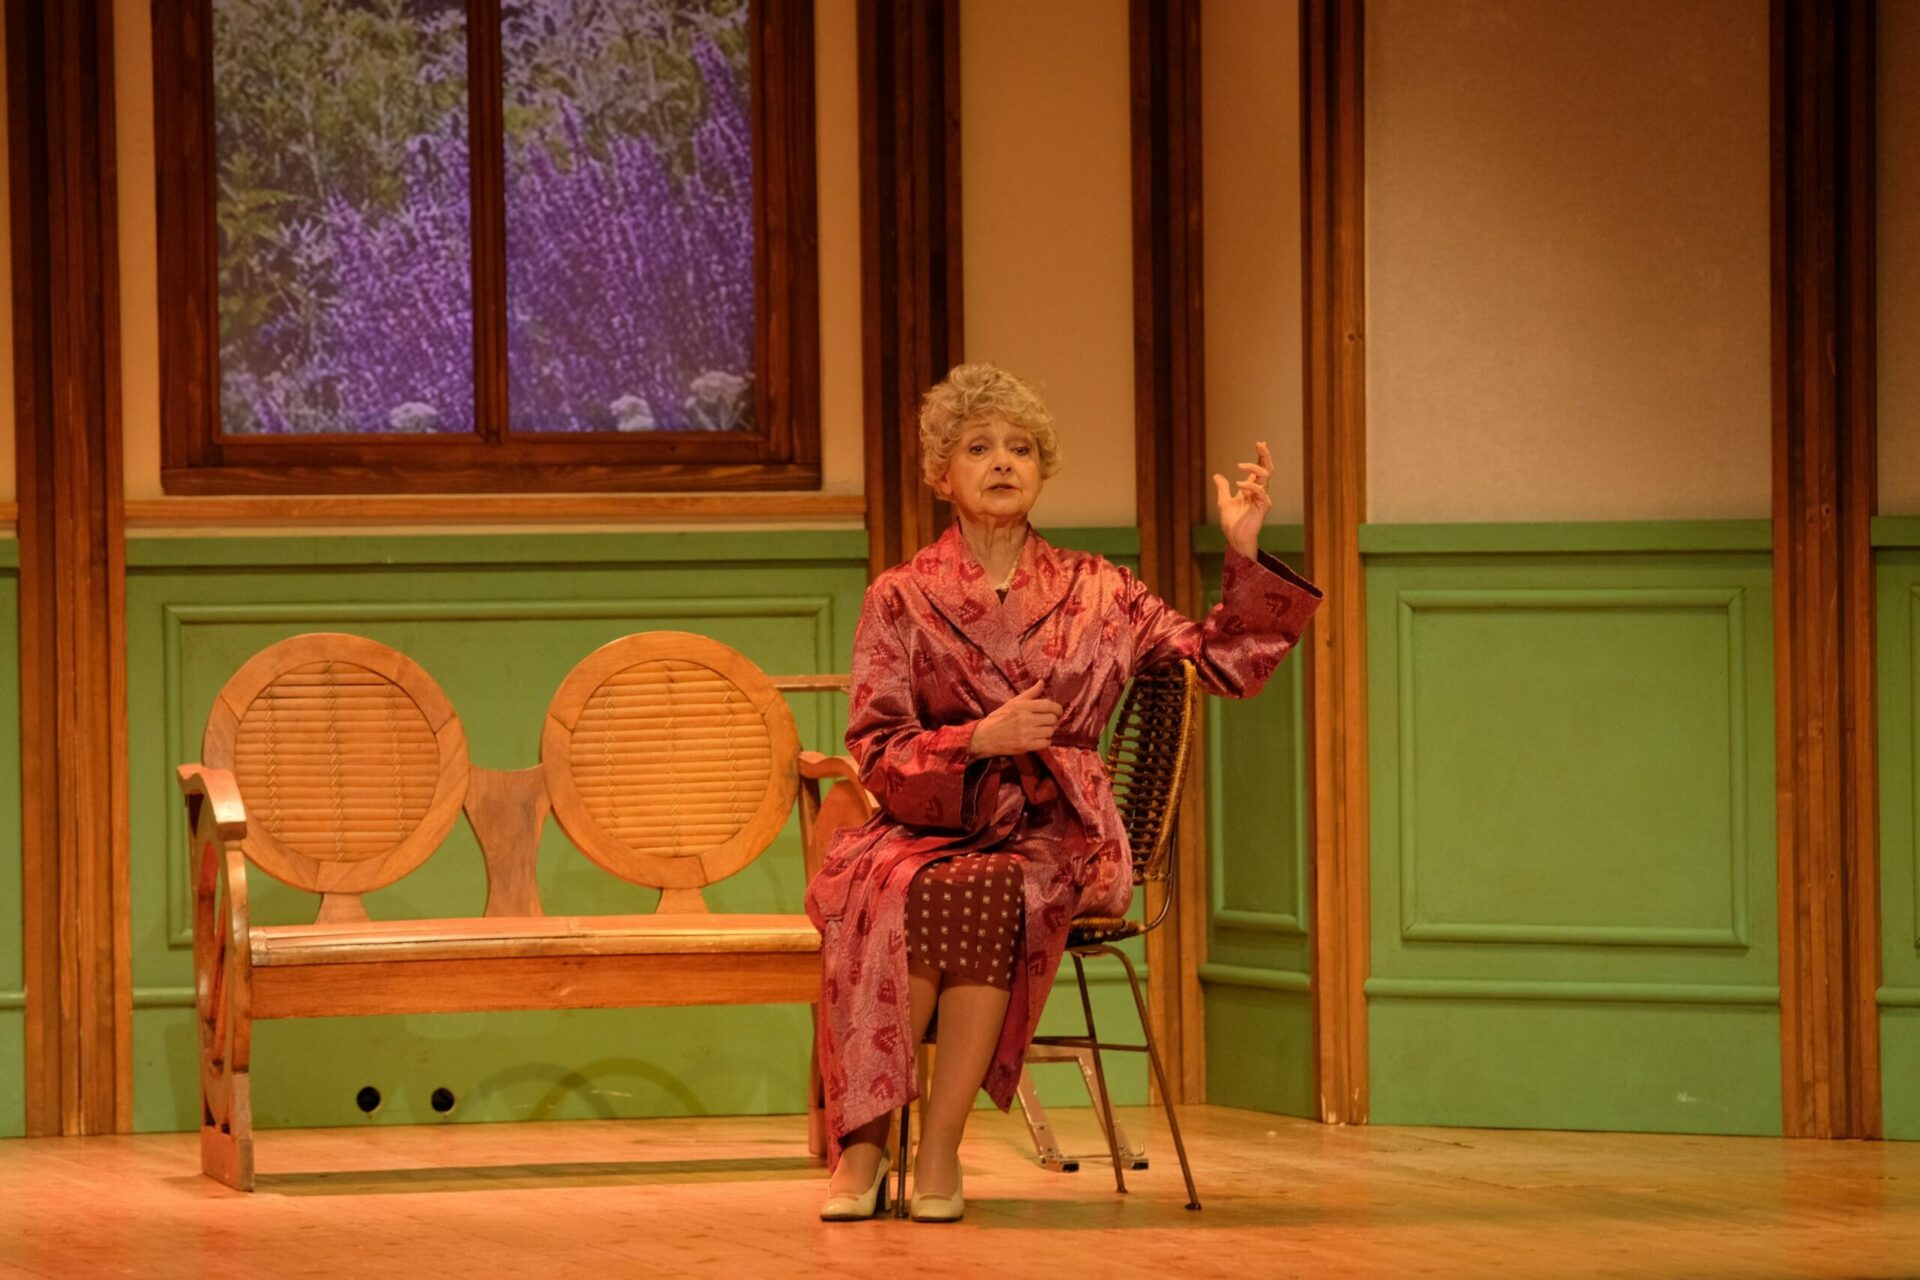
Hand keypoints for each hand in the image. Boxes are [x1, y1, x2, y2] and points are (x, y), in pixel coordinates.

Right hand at [968, 681, 1061, 757]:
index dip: (1057, 708)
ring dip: (1049, 730)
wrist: (985, 737)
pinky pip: (1046, 743)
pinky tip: (1039, 739)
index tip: (1058, 711)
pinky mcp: (1025, 746)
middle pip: (1052, 719)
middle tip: (1048, 721)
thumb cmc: (999, 718)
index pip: (1048, 705)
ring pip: (1050, 731)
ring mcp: (1026, 733)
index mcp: (1023, 706)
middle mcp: (1025, 718)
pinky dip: (1045, 741)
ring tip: (1042, 729)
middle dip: (1053, 720)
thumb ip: (1030, 693)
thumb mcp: (1013, 702)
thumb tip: (1042, 682)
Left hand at [1213, 440, 1274, 559]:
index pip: (1259, 468)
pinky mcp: (1264, 505)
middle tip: (1260, 444)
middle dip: (1264, 455)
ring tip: (1239, 465)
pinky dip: (1249, 485)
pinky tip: (1238, 484)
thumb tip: (1217, 476)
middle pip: (1267, 468)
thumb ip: (1223, 488)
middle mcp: (1259, 491)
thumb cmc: (1232, 522)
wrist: (1235, 537)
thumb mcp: (1224, 501)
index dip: (1260, 456)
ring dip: (1253, 467)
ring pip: (1265, 476)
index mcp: (1252, 488)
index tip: (1260, 443)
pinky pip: (1259, 490)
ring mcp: (1263, 497)